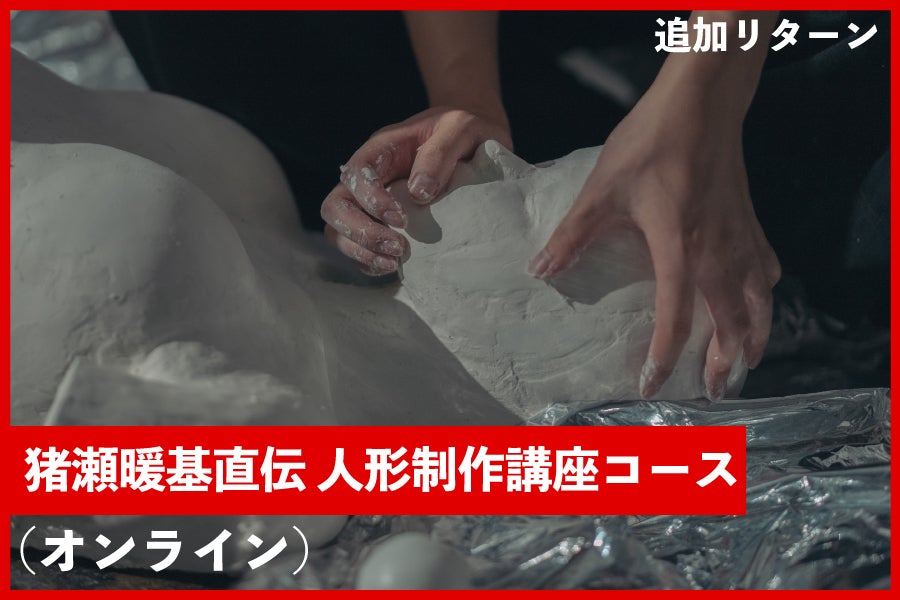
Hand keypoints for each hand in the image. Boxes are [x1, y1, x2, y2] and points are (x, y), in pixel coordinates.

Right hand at [321, 106, 511, 275]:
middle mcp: (368, 177)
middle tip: (398, 248)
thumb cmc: (465, 133)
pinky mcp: (380, 224)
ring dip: (361, 251)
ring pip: (338, 231)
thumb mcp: (461, 129)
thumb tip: (419, 192)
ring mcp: (369, 203)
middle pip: (335, 206)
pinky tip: (393, 268)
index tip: (402, 218)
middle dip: (360, 232)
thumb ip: (440, 153)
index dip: (371, 200)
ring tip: (394, 263)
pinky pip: (357, 248)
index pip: (356, 174)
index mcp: (382, 149)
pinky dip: (368, 262)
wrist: (476, 143)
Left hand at [528, 77, 780, 400]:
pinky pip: (766, 269)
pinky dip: (762, 295)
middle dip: (724, 361)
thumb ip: (573, 234)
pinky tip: (753, 299)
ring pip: (759, 301)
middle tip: (715, 390)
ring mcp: (741, 236)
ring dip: (753, 335)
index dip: (665, 356)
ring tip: (744, 362)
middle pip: (731, 321)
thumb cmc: (651, 142)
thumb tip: (540, 271)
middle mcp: (719, 251)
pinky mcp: (750, 220)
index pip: (676, 317)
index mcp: (680, 248)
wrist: (702, 100)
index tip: (652, 385)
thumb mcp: (602, 189)